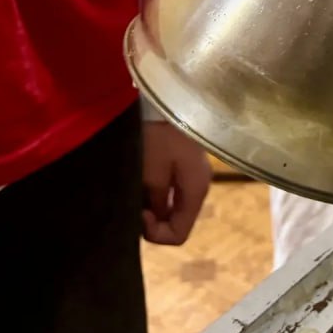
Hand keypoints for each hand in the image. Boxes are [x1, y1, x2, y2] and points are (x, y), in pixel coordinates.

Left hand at [142, 122, 211, 245]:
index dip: (155, 233)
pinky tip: (142, 177)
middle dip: (152, 219)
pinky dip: (155, 191)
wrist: (168, 97)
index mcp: (196, 190)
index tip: (139, 214)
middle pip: (176, 220)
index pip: (179, 234)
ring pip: (172, 205)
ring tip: (135, 188)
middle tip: (134, 203)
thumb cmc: (159, 134)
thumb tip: (153, 218)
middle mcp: (199, 185)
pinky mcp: (184, 162)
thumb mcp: (151, 171)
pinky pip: (171, 189)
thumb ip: (155, 201)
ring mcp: (193, 173)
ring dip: (152, 204)